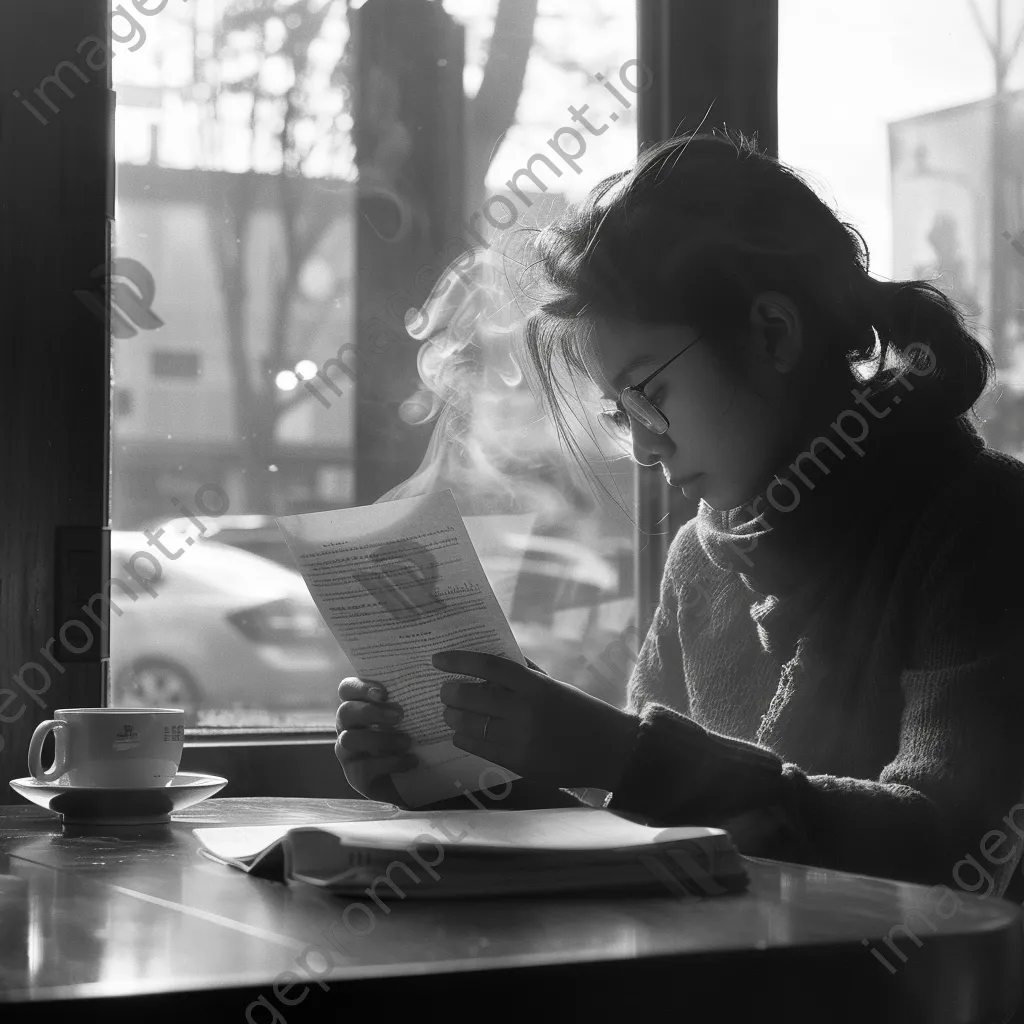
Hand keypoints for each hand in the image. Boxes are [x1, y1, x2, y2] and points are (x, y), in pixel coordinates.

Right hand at [335, 678, 416, 805]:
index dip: (360, 687)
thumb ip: (405, 701)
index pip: (346, 689)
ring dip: (382, 739)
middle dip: (371, 712)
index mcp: (358, 707)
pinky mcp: (356, 777)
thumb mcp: (407, 718)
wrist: (410, 780)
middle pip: (345, 712)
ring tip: (407, 741)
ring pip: (350, 740)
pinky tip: (411, 761)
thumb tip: (424, 683)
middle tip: (400, 715)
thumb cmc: (408, 739)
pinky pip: (364, 767)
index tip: (383, 693)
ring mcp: (348, 753)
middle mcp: (347, 728)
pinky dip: (391, 762)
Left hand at [432, 650, 636, 790]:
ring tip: (450, 713)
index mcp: (536, 685)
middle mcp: (526, 711)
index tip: (437, 659)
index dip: (459, 661)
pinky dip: (465, 739)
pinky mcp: (519, 764)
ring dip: (454, 718)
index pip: (488, 666)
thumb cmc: (580, 712)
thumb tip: (489, 663)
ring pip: (470, 726)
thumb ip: (523, 675)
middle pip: (472, 697)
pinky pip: (480, 749)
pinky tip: (462, 734)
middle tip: (444, 691)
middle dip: (451, 694)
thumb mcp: (553, 686)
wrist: (610, 750)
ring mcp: (521, 740)